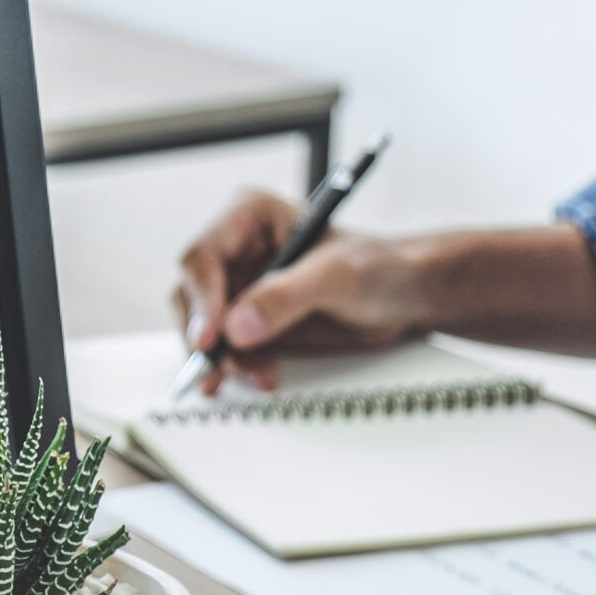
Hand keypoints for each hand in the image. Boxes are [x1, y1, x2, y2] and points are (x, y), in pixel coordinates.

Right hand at [171, 189, 430, 393]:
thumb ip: (286, 296)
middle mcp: (235, 250)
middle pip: (192, 297)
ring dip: (224, 359)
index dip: (201, 299)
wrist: (404, 297)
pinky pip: (222, 349)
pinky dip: (234, 369)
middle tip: (225, 367)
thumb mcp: (337, 276)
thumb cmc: (380, 267)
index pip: (201, 257)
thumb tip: (237, 326)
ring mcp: (238, 288)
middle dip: (208, 337)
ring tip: (260, 376)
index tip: (211, 337)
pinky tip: (256, 377)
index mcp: (249, 217)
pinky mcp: (246, 321)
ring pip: (202, 328)